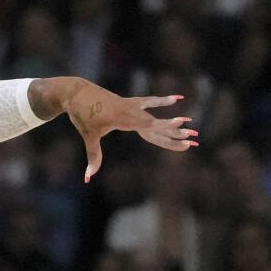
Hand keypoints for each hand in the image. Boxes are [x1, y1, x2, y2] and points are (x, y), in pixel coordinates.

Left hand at [37, 79, 196, 180]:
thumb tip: (88, 178)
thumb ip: (94, 156)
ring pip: (155, 115)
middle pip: (157, 123)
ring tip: (190, 121)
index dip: (166, 127)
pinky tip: (176, 99)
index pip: (149, 126)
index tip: (181, 125)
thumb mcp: (89, 136)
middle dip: (175, 131)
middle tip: (194, 135)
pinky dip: (162, 101)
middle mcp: (131, 111)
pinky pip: (148, 102)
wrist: (76, 92)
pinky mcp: (128, 101)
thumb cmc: (82, 115)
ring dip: (171, 121)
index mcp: (124, 119)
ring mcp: (131, 105)